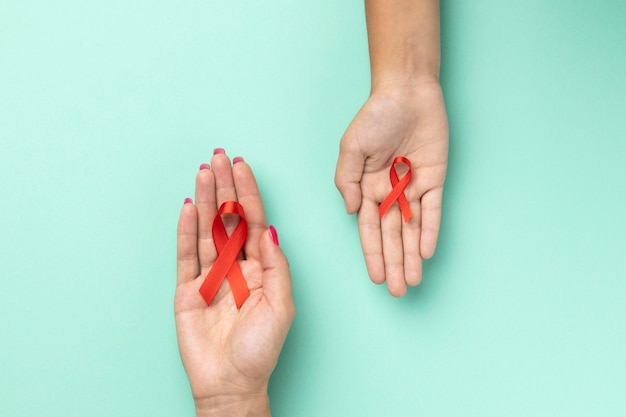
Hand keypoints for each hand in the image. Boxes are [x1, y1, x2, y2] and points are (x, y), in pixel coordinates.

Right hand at [176, 152, 294, 416]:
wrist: (231, 382)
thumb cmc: (260, 348)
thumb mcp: (281, 305)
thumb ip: (275, 264)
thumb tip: (270, 228)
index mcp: (260, 267)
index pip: (253, 221)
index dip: (248, 194)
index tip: (242, 167)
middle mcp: (235, 265)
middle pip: (228, 218)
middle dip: (225, 187)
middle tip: (220, 156)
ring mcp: (210, 275)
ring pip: (206, 229)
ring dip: (204, 200)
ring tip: (203, 172)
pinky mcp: (187, 289)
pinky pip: (186, 254)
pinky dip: (185, 230)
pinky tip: (186, 206)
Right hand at [335, 80, 447, 296]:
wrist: (406, 92)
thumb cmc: (374, 116)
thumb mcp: (350, 148)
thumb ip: (346, 181)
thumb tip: (350, 211)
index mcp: (367, 187)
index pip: (369, 229)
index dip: (373, 254)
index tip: (377, 278)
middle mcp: (389, 192)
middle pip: (392, 236)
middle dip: (394, 264)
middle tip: (397, 292)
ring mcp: (412, 187)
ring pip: (412, 229)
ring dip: (412, 255)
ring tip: (413, 281)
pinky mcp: (434, 178)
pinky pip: (432, 210)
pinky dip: (430, 231)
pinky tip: (427, 252)